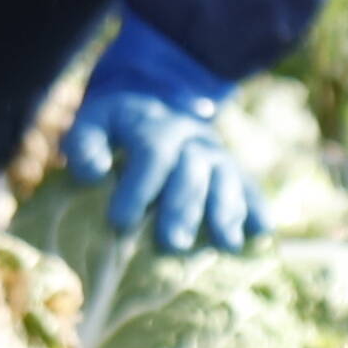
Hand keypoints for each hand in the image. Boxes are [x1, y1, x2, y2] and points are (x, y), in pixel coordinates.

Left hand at [54, 15, 273, 256]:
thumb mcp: (93, 122)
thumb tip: (94, 172)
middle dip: (184, 208)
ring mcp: (216, 153)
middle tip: (173, 244)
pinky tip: (263, 236)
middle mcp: (191, 136)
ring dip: (226, 212)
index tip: (122, 222)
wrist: (156, 102)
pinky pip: (251, 188)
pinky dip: (258, 210)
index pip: (151, 153)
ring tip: (226, 245)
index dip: (138, 187)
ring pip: (227, 179)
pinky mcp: (234, 170)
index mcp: (154, 124)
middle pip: (192, 170)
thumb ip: (85, 144)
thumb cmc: (115, 128)